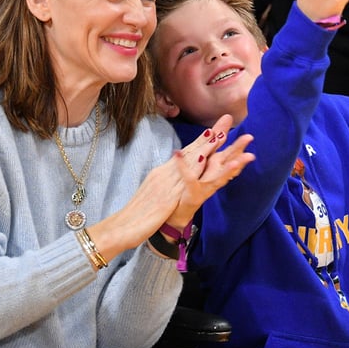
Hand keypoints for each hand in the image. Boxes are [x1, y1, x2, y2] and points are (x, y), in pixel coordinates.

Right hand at [86, 115, 253, 258]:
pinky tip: (210, 162)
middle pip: (190, 152)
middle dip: (209, 137)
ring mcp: (166, 184)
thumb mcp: (150, 196)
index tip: (215, 130)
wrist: (121, 227)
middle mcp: (163, 174)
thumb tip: (167, 181)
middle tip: (227, 120)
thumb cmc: (135, 215)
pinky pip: (187, 181)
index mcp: (160, 174)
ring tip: (225, 132)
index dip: (200, 142)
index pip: (184, 154)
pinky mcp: (168, 196)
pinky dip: (200, 170)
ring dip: (209, 147)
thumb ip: (161, 187)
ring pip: (191, 162)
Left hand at [166, 114, 254, 229]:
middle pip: (229, 164)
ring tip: (234, 162)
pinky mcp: (193, 193)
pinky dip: (184, 168)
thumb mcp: (204, 165)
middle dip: (239, 154)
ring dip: (227, 170)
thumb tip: (222, 127)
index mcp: (216, 169)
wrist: (180, 210)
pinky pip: (189, 179)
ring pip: (218, 178)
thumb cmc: (193, 186)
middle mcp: (214, 179)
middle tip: (249, 144)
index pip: (231, 156)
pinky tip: (179, 156)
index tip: (249, 137)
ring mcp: (205, 187)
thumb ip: (213, 147)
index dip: (239, 146)